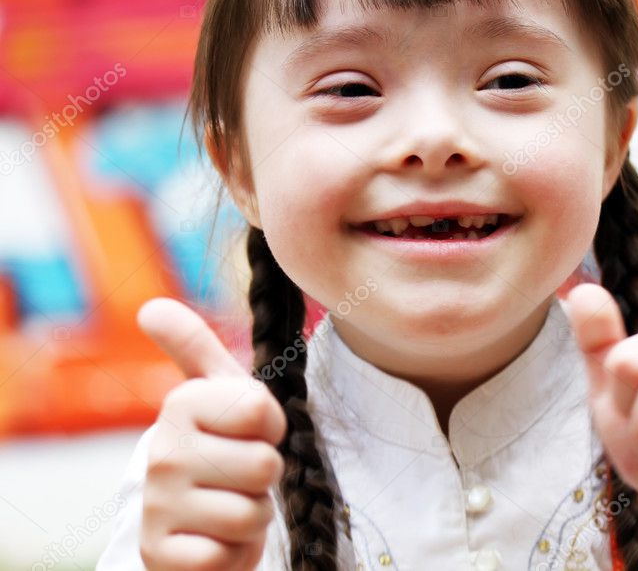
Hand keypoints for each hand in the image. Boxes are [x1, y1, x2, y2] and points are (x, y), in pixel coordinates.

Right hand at [137, 298, 286, 570]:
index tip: (250, 432)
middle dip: (264, 477)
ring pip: (251, 514)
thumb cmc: (220, 444)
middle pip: (264, 466)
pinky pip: (227, 556)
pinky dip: (234, 554)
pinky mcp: (160, 555)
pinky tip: (215, 539)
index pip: (262, 413)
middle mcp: (162, 452)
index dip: (271, 428)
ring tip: (229, 505)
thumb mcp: (218, 391)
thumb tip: (150, 307)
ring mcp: (157, 506)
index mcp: (181, 405)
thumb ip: (194, 345)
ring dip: (253, 517)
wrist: (189, 520)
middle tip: (240, 475)